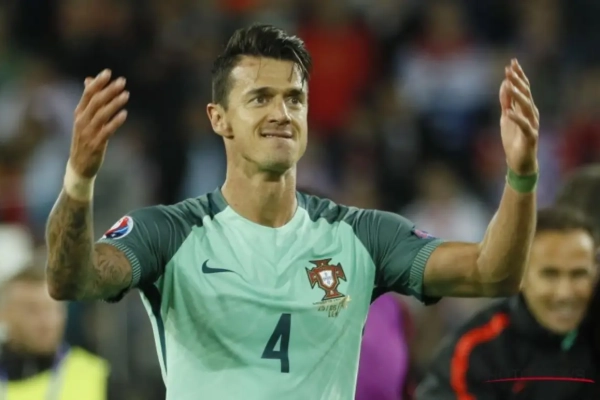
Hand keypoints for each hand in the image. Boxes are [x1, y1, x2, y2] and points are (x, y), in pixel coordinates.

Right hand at [70, 69, 128, 177]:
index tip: (108, 72)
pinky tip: (124, 114)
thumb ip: (88, 101)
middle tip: (122, 81)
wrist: (79, 165)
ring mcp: (88, 133)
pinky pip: (107, 131)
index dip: (98, 83)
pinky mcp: (96, 144)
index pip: (87, 94)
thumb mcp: (83, 119)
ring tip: (126, 95)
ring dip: (114, 103)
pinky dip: (115, 122)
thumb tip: (89, 80)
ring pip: (102, 114)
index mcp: (79, 113)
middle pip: (96, 102)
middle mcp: (82, 121)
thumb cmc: (84, 139)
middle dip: (109, 90)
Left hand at [499, 59, 538, 174]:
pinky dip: (517, 119)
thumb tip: (505, 84)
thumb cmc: (513, 138)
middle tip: (510, 69)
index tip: (512, 63)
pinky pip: (524, 126)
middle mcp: (531, 113)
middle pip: (526, 94)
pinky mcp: (530, 137)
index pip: (523, 88)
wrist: (519, 161)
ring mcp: (532, 124)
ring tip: (509, 85)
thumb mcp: (506, 117)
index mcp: (525, 108)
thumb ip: (506, 102)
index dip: (518, 76)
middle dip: (518, 81)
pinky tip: (509, 112)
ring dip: (518, 96)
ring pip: (527, 107)